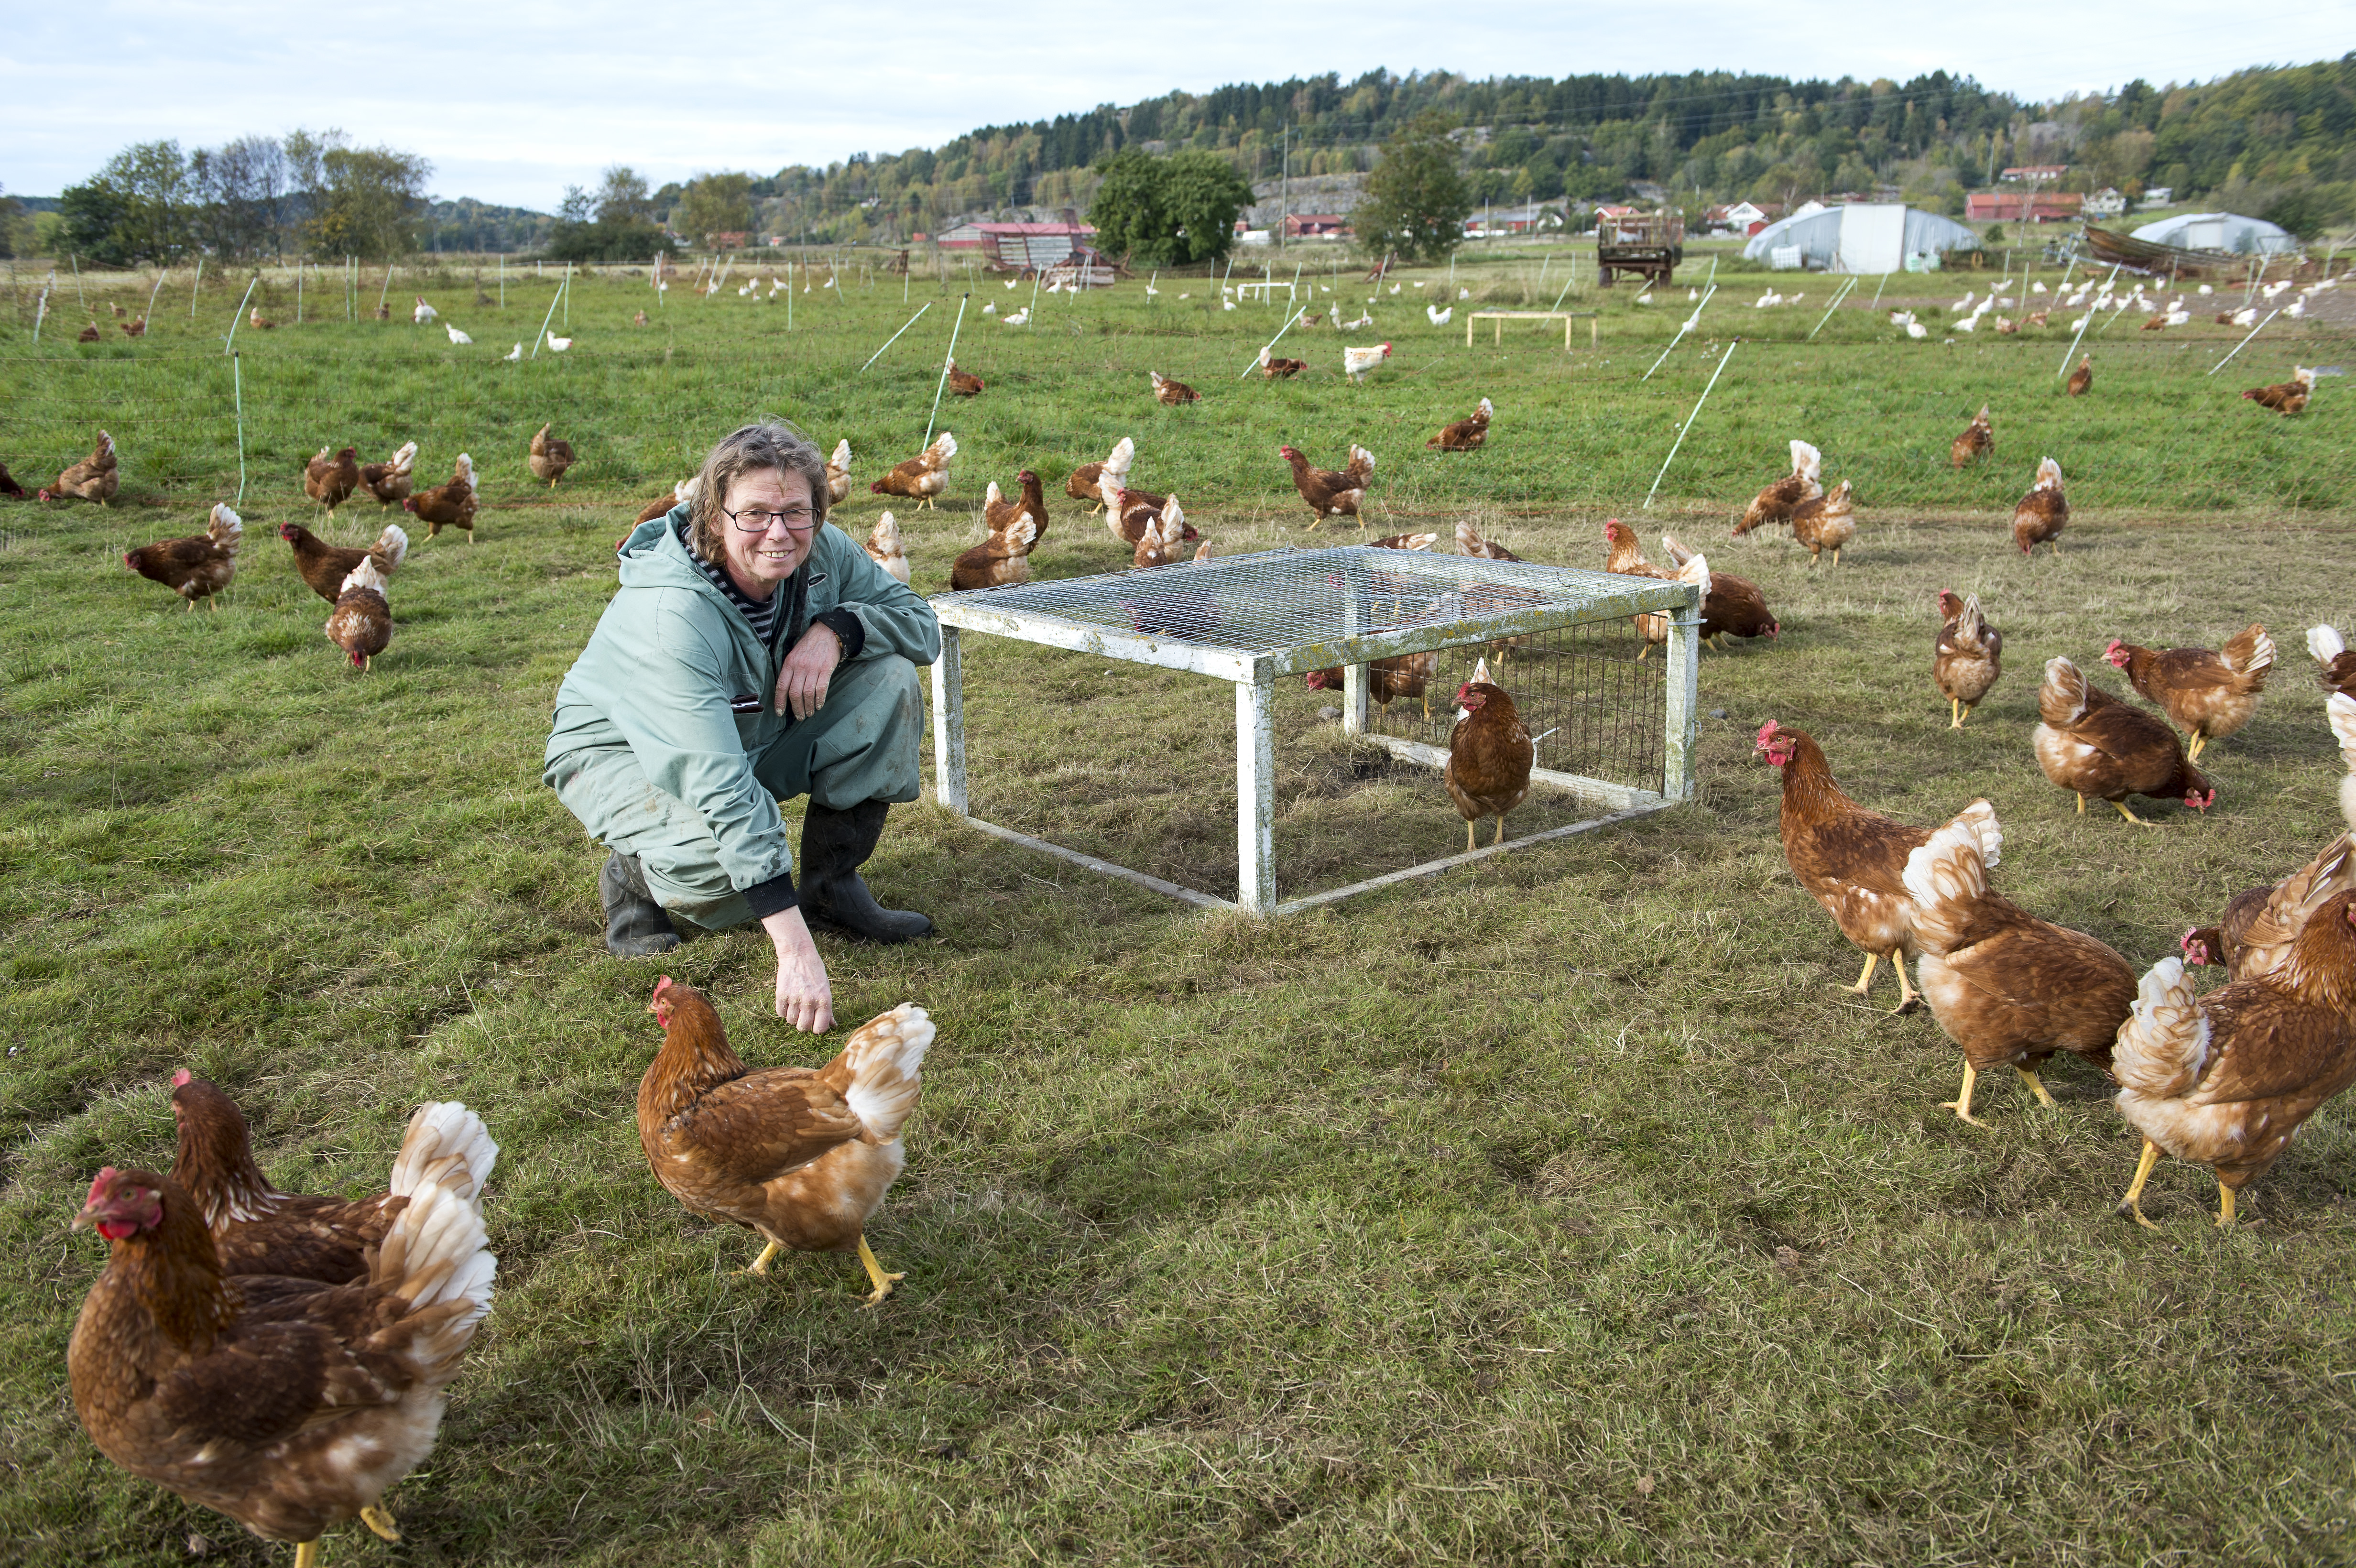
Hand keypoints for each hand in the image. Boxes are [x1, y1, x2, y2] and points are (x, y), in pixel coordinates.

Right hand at [762, 907, 833, 1032]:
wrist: (798, 955)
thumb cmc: (815, 972)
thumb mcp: (826, 989)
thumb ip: (828, 1009)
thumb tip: (833, 1025)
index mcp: (824, 1000)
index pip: (820, 1029)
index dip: (816, 1028)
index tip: (814, 1023)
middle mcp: (810, 1001)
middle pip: (803, 1028)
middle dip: (803, 1024)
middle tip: (804, 1014)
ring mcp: (794, 998)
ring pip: (791, 1021)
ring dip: (793, 1016)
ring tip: (796, 1004)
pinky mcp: (781, 995)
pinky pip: (780, 1013)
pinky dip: (783, 1010)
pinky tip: (788, 1001)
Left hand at [775, 621, 842, 720]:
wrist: (826, 633)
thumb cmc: (809, 645)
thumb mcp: (793, 654)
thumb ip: (789, 670)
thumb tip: (786, 690)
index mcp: (789, 663)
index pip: (781, 686)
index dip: (780, 702)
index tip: (780, 712)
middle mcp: (800, 666)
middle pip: (795, 693)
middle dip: (796, 708)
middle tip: (799, 716)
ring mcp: (813, 668)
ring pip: (807, 693)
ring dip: (808, 707)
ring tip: (809, 713)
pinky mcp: (826, 669)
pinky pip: (821, 689)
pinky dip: (819, 700)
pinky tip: (819, 705)